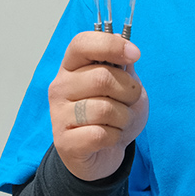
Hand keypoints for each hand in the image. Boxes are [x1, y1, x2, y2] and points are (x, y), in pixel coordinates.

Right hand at [48, 32, 148, 181]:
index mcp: (72, 65)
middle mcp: (60, 87)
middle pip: (102, 78)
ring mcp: (59, 115)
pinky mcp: (64, 142)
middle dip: (129, 91)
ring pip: (104, 109)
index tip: (135, 55)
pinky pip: (100, 134)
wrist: (105, 152)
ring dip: (124, 117)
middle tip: (129, 100)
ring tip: (119, 121)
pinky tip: (109, 137)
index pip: (82, 43)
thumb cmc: (114, 112)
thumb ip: (123, 66)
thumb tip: (126, 48)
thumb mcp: (125, 84)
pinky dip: (115, 136)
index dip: (111, 45)